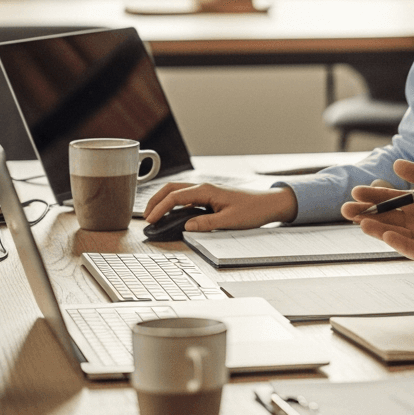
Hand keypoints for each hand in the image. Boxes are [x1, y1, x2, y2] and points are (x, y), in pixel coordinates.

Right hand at [143, 182, 296, 230]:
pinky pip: (186, 198)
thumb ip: (207, 224)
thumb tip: (187, 226)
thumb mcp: (230, 220)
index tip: (151, 220)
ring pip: (178, 192)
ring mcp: (206, 192)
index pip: (175, 196)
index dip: (160, 208)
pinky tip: (171, 214)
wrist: (268, 204)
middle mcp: (204, 188)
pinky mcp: (210, 197)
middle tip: (146, 216)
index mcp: (207, 190)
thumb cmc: (253, 210)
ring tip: (154, 215)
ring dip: (164, 201)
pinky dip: (174, 204)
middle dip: (156, 201)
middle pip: (172, 189)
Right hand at [343, 160, 413, 273]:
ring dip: (377, 228)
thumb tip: (398, 165)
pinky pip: (412, 249)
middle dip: (365, 213)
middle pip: (386, 217)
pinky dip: (400, 243)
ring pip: (394, 233)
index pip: (391, 197)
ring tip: (361, 222)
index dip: (374, 195)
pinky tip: (388, 235)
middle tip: (347, 209)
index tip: (358, 191)